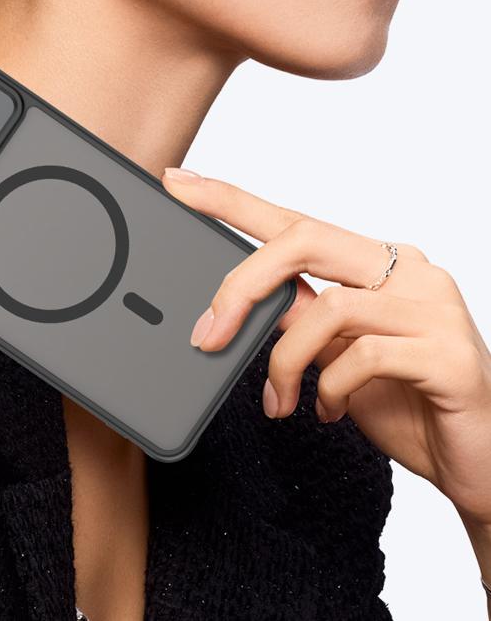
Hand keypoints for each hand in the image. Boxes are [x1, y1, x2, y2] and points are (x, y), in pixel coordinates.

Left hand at [161, 167, 490, 535]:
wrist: (476, 459)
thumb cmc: (405, 400)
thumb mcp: (336, 353)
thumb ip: (299, 319)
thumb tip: (242, 303)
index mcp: (378, 264)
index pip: (295, 220)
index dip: (231, 200)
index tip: (180, 182)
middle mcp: (409, 270)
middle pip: (304, 239)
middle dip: (241, 285)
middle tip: (207, 334)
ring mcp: (434, 307)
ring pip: (327, 306)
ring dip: (284, 362)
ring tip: (279, 401)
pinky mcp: (449, 353)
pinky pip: (363, 356)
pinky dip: (329, 389)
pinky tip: (329, 411)